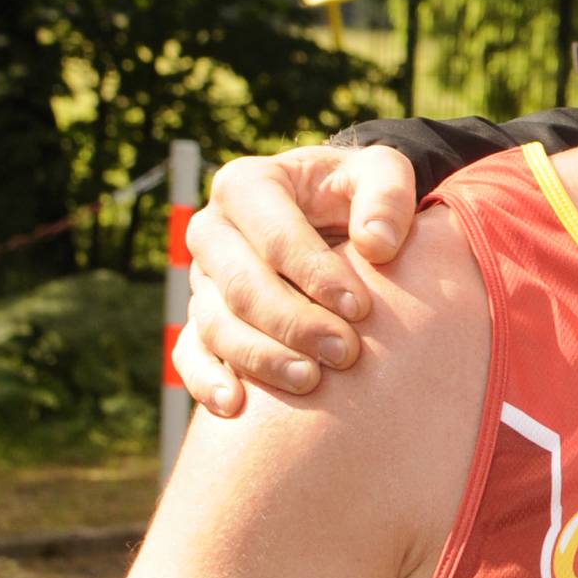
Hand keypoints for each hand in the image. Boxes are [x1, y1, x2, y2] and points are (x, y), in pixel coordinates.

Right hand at [172, 143, 423, 416]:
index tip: (361, 308)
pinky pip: (190, 351)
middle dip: (292, 323)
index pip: (274, 235)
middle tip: (345, 353)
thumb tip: (377, 245)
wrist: (335, 215)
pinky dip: (206, 379)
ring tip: (310, 381)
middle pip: (239, 285)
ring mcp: (203, 278)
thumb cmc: (357, 192)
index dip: (314, 273)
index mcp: (247, 186)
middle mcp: (213, 230)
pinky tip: (235, 406)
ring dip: (260, 357)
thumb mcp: (380, 172)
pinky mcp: (201, 317)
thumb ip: (386, 195)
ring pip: (215, 323)